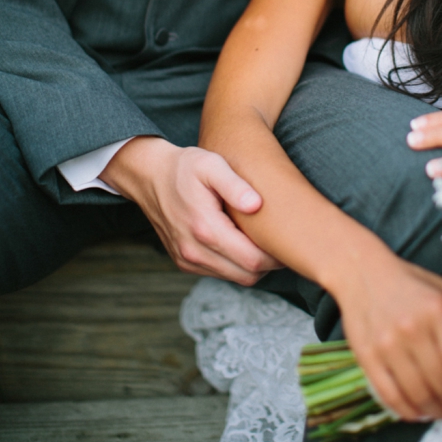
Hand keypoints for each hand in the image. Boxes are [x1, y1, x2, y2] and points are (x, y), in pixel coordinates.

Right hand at [102, 136, 281, 283]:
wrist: (149, 176)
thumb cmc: (185, 167)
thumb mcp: (211, 164)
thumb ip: (234, 185)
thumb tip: (257, 205)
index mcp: (205, 228)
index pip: (253, 260)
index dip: (277, 257)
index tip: (291, 241)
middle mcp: (194, 251)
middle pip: (248, 275)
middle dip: (269, 263)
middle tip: (283, 242)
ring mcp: (187, 259)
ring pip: (235, 277)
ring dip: (253, 265)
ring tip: (264, 240)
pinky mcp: (184, 262)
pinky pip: (219, 273)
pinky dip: (235, 264)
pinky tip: (242, 241)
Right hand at [331, 245, 441, 421]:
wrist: (363, 271)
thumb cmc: (409, 284)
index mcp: (435, 309)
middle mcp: (411, 327)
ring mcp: (387, 344)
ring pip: (418, 395)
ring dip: (435, 411)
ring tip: (441, 410)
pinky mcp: (367, 356)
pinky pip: (390, 396)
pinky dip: (407, 411)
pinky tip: (417, 410)